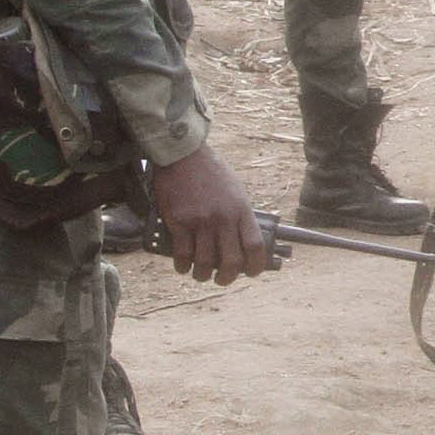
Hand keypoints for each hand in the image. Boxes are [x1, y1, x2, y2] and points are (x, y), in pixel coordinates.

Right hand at [151, 142, 270, 283]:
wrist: (184, 155)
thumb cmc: (211, 172)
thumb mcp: (236, 191)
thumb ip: (240, 215)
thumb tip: (242, 240)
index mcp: (242, 211)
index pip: (256, 247)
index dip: (256, 266)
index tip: (251, 273)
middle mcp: (224, 218)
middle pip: (232, 261)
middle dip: (227, 277)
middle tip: (222, 279)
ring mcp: (201, 221)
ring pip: (205, 262)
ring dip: (203, 275)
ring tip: (201, 275)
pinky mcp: (179, 221)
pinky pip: (183, 254)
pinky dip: (183, 266)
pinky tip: (183, 266)